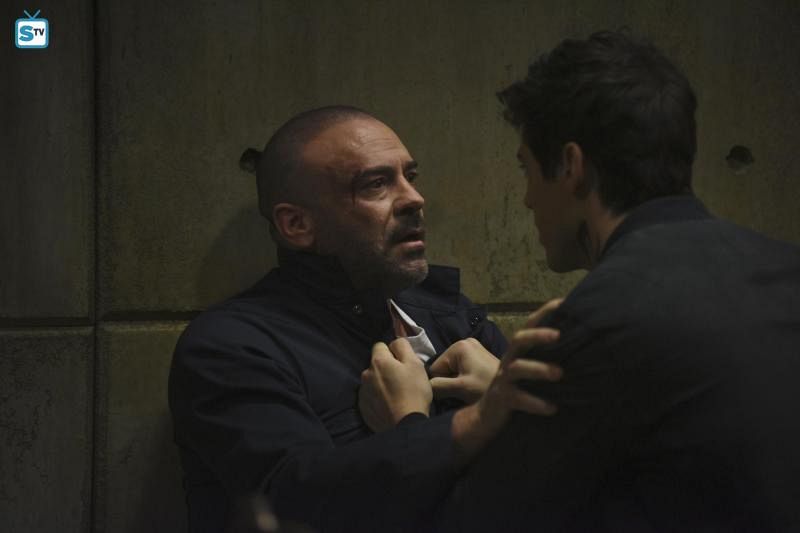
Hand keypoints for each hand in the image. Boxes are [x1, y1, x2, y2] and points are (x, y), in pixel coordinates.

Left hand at [359, 338, 432, 431]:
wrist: (405, 425)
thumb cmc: (413, 392)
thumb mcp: (415, 364)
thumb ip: (403, 347)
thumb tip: (394, 343)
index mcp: (378, 361)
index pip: (381, 346)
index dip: (393, 353)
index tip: (402, 363)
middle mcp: (366, 373)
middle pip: (376, 364)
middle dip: (386, 368)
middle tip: (401, 380)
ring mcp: (363, 391)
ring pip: (372, 380)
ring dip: (381, 382)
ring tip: (396, 394)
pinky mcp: (363, 406)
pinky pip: (370, 395)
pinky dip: (378, 397)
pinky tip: (389, 404)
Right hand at [429, 338, 499, 403]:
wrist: (517, 390)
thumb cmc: (487, 388)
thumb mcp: (461, 388)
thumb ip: (438, 386)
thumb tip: (425, 387)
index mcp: (459, 346)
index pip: (435, 368)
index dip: (441, 384)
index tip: (455, 393)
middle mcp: (465, 342)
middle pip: (444, 367)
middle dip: (450, 382)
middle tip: (465, 392)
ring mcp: (474, 348)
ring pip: (453, 369)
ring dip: (458, 382)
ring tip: (472, 390)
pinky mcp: (480, 356)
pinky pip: (463, 368)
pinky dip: (466, 379)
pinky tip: (476, 386)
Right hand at [451, 298, 564, 461]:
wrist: (487, 416)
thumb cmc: (515, 390)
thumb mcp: (528, 372)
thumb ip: (545, 359)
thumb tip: (579, 350)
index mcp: (517, 352)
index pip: (529, 326)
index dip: (544, 313)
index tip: (564, 302)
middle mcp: (509, 361)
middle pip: (519, 340)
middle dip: (537, 335)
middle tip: (559, 336)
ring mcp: (504, 379)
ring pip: (518, 368)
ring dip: (539, 369)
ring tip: (559, 374)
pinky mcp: (503, 399)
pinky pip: (519, 398)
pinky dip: (536, 403)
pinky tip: (552, 408)